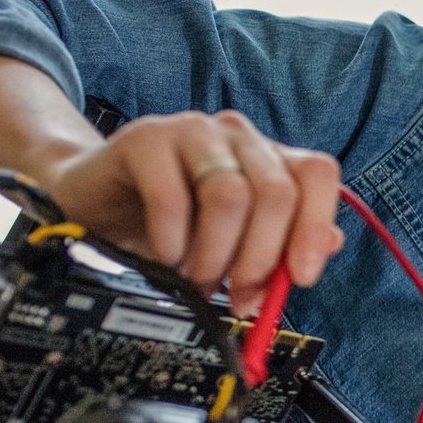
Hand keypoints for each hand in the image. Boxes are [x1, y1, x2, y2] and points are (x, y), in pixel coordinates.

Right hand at [32, 110, 344, 314]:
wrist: (95, 205)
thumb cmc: (171, 225)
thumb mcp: (234, 246)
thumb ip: (281, 248)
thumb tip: (326, 248)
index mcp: (269, 157)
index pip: (317, 174)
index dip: (314, 227)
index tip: (300, 278)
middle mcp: (238, 136)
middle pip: (276, 192)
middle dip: (259, 257)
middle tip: (236, 292)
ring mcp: (192, 131)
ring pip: (230, 195)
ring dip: (214, 255)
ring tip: (195, 276)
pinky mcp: (144, 138)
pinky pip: (173, 199)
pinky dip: (174, 244)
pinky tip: (167, 256)